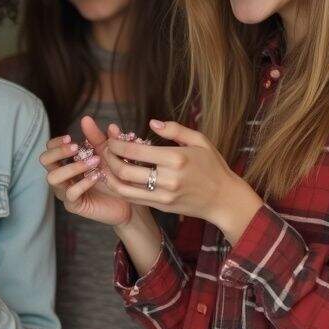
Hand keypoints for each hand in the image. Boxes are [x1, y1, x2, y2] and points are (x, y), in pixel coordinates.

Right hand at [40, 117, 132, 226]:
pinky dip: (83, 183)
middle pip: (44, 161)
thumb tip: (86, 118)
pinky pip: (70, 194)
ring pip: (53, 178)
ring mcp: (65, 191)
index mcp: (65, 163)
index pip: (48, 150)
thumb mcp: (106, 153)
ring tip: (93, 162)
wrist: (128, 201)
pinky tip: (97, 176)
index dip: (56, 143)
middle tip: (77, 148)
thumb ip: (96, 137)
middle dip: (58, 152)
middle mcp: (61, 176)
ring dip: (72, 167)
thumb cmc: (113, 176)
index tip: (71, 138)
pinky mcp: (74, 205)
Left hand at [100, 119, 262, 241]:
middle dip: (108, 158)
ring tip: (106, 165)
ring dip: (109, 176)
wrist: (224, 199)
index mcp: (175, 158)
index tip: (111, 139)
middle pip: (124, 169)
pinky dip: (119, 188)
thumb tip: (152, 122)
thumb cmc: (213, 166)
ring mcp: (163, 195)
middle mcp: (167, 178)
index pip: (134, 150)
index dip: (116, 143)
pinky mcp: (161, 206)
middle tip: (104, 151)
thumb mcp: (200, 141)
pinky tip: (115, 178)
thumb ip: (175, 129)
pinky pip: (132, 198)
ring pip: (124, 188)